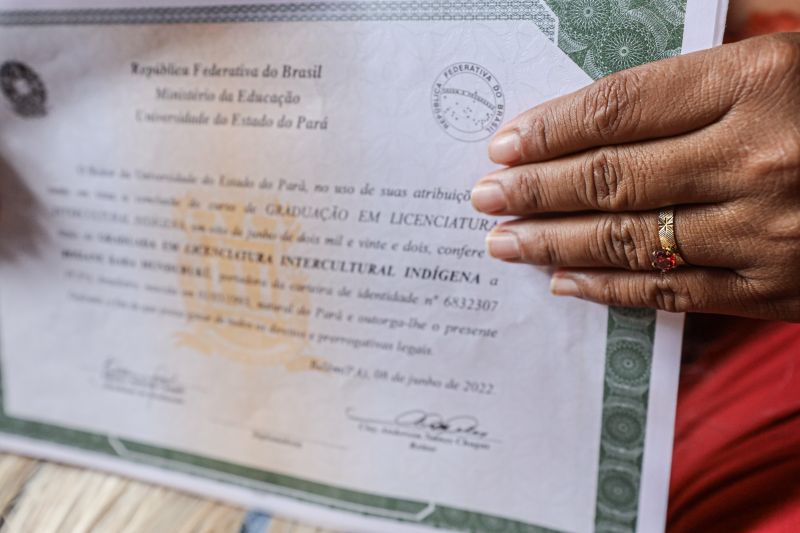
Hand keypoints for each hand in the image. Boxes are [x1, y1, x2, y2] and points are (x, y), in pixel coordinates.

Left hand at [471, 33, 799, 321]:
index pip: (622, 107)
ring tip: (503, 243)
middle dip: (533, 191)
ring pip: (632, 241)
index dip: (552, 129)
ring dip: (554, 245)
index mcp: (766, 80)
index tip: (503, 145)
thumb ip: (726, 39)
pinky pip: (674, 293)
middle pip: (612, 178)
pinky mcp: (777, 289)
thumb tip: (630, 52)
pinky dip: (610, 289)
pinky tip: (564, 283)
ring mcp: (769, 233)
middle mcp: (760, 158)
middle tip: (481, 199)